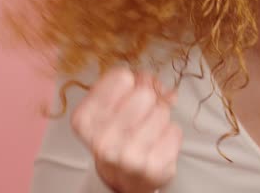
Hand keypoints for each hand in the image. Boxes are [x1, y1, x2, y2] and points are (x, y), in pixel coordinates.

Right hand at [70, 67, 182, 192]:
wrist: (121, 180)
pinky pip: (174, 131)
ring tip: (147, 131)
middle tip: (141, 113)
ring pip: (162, 111)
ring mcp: (128, 156)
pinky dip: (169, 134)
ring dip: (159, 118)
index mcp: (85, 119)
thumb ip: (130, 85)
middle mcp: (102, 140)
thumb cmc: (115, 138)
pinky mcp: (152, 167)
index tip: (129, 90)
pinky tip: (156, 144)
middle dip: (148, 100)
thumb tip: (158, 84)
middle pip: (144, 94)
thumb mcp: (107, 108)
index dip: (131, 81)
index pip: (121, 78)